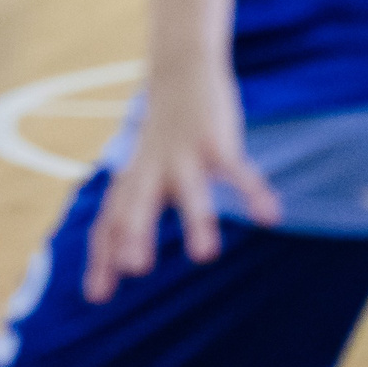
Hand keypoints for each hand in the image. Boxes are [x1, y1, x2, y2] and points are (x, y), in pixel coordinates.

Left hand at [85, 60, 280, 302]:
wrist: (180, 69)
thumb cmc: (158, 137)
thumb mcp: (138, 174)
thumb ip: (126, 216)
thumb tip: (114, 267)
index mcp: (132, 180)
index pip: (110, 220)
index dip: (102, 257)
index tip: (97, 297)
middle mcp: (153, 169)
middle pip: (139, 201)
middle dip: (136, 232)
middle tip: (135, 268)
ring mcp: (185, 153)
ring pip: (191, 188)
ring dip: (197, 219)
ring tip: (205, 256)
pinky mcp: (218, 141)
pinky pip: (238, 169)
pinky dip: (253, 191)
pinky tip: (270, 216)